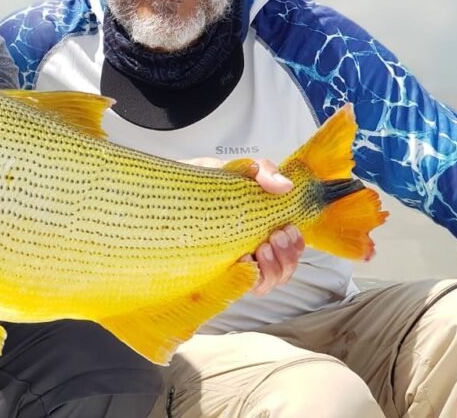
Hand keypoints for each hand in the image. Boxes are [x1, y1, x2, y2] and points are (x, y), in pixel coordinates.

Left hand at [182, 157, 301, 294]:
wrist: (161, 190)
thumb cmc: (197, 183)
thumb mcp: (230, 169)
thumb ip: (261, 171)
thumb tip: (285, 186)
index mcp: (257, 227)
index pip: (290, 248)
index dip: (296, 246)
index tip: (286, 230)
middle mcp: (249, 248)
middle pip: (285, 270)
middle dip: (289, 256)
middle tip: (274, 237)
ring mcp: (232, 262)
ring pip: (269, 282)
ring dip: (275, 268)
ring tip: (261, 248)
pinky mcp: (216, 272)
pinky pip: (246, 287)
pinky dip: (254, 278)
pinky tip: (244, 260)